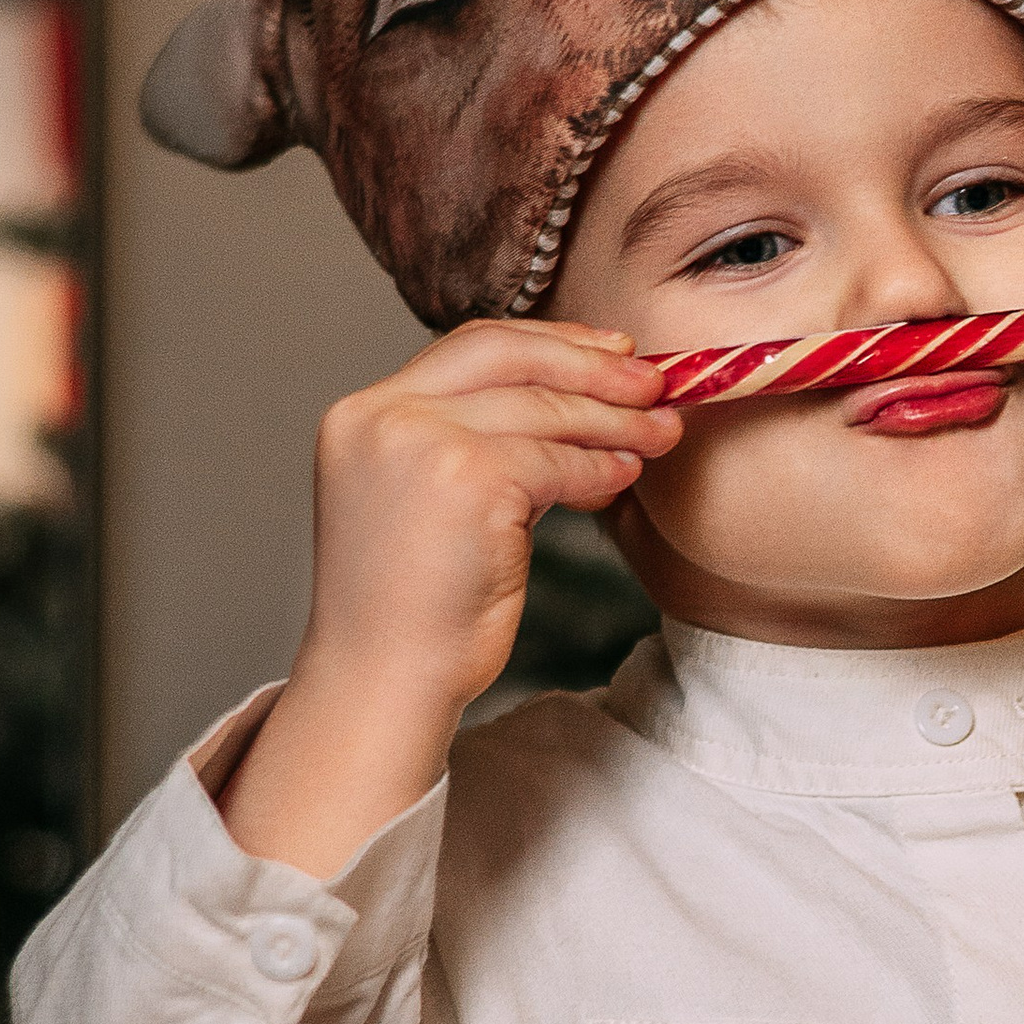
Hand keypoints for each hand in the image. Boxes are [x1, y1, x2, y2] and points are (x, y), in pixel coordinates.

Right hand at [218, 321, 678, 877]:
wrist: (384, 681)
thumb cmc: (412, 608)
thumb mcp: (429, 500)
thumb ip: (475, 441)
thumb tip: (581, 403)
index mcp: (363, 414)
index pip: (470, 346)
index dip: (549, 342)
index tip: (610, 350)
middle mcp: (382, 416)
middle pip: (510, 356)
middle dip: (592, 365)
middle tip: (656, 380)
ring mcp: (419, 442)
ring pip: (542, 409)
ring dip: (613, 420)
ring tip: (661, 433)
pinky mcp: (465, 479)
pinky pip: (557, 461)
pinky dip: (601, 469)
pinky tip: (625, 478)